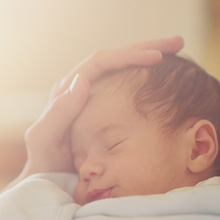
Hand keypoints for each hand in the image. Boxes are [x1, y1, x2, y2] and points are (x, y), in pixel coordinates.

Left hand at [20, 36, 184, 176]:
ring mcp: (88, 97)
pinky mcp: (97, 108)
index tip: (157, 57)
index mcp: (66, 90)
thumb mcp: (45, 138)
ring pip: (120, 69)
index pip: (101, 62)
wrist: (43, 177)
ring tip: (175, 51)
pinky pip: (123, 85)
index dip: (129, 56)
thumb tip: (82, 80)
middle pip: (114, 59)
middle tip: (176, 42)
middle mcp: (77, 88)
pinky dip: (143, 77)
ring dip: (146, 57)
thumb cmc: (42, 161)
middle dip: (145, 48)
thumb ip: (60, 112)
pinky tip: (162, 78)